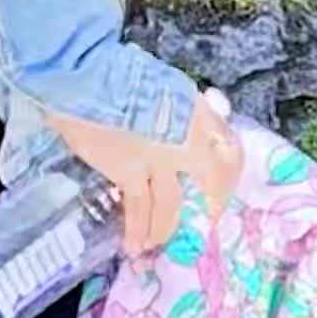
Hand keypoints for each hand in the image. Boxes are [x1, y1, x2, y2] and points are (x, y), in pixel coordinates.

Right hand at [47, 94, 241, 257]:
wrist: (88, 75)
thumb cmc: (118, 71)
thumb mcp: (164, 84)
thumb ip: (178, 110)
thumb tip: (180, 127)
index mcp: (196, 111)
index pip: (228, 147)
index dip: (228, 171)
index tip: (221, 184)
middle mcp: (187, 137)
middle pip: (211, 182)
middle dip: (209, 206)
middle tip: (202, 224)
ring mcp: (160, 158)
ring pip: (171, 204)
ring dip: (165, 228)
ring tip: (156, 244)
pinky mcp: (129, 171)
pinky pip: (138, 208)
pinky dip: (137, 229)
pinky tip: (133, 245)